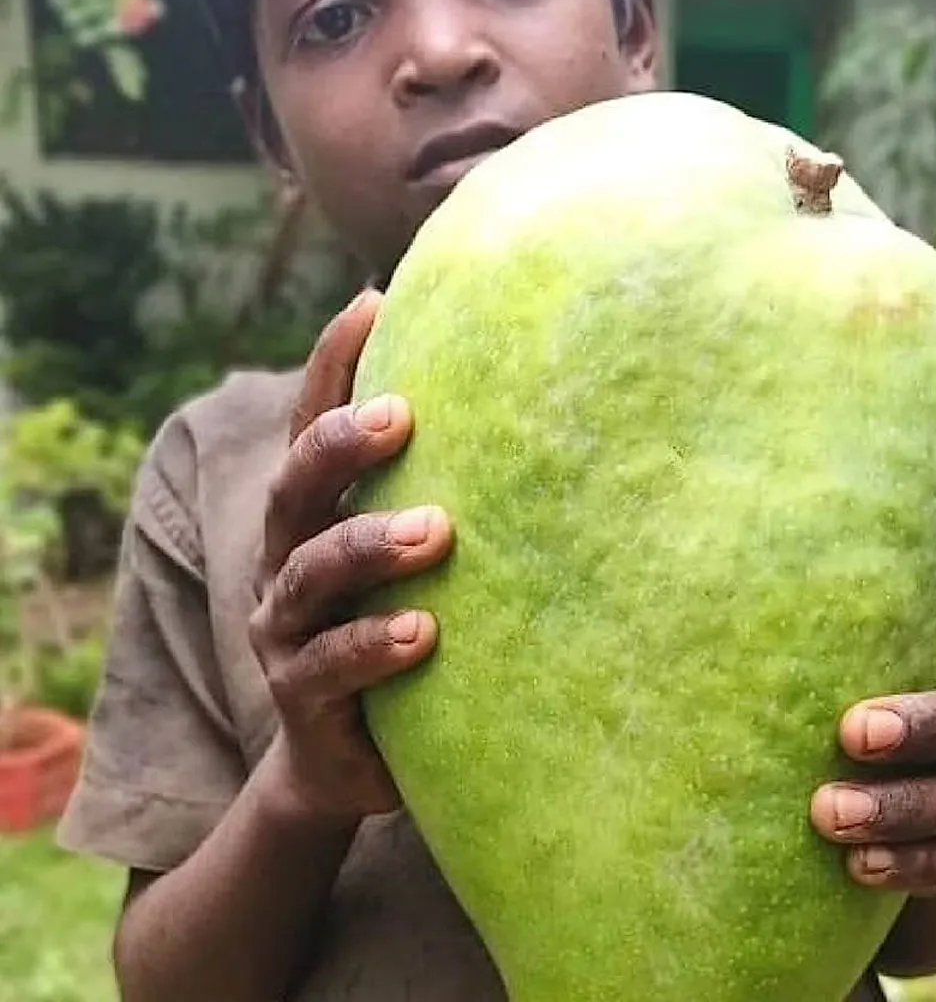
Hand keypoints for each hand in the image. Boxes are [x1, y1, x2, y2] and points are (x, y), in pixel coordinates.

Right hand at [250, 288, 451, 822]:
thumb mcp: (405, 561)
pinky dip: (372, 645)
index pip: (312, 426)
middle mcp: (286, 561)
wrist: (347, 756)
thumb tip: (529, 409)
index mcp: (312, 517)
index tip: (374, 300)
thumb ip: (437, 493)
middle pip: (295, 487)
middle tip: (403, 416)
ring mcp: (286, 632)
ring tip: (436, 531)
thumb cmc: (394, 630)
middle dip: (342, 445)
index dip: (332, 363)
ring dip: (369, 546)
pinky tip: (421, 633)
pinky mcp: (303, 700)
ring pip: (311, 573)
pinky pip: (328, 669)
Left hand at [811, 508, 935, 896]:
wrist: (918, 783)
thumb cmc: (877, 674)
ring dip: (903, 808)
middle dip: (926, 724)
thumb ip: (851, 597)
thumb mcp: (880, 635)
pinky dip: (914, 864)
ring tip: (827, 813)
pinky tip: (857, 864)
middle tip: (850, 731)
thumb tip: (728, 521)